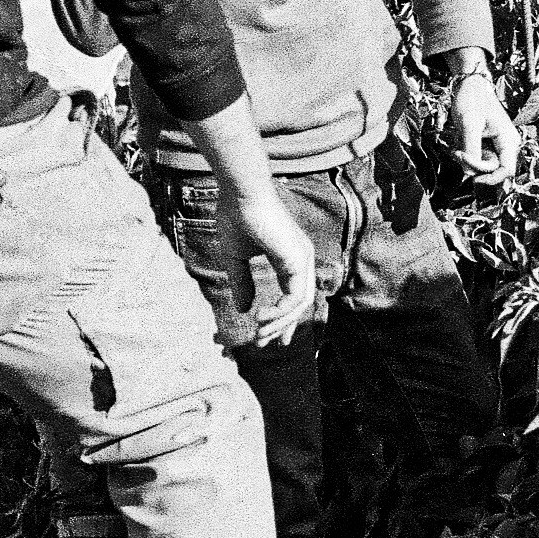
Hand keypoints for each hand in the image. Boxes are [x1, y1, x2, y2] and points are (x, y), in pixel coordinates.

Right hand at [217, 180, 316, 346]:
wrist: (240, 193)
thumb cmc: (236, 217)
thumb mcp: (236, 258)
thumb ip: (242, 283)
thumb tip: (244, 309)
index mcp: (290, 256)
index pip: (294, 295)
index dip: (282, 319)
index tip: (268, 337)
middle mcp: (301, 258)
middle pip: (300, 304)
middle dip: (282, 327)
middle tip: (262, 344)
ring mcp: (302, 259)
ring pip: (299, 305)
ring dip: (278, 324)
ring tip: (258, 334)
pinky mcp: (297, 260)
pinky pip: (294, 298)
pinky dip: (279, 313)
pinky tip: (260, 318)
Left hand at [445, 66, 521, 183]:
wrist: (469, 86)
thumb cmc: (472, 100)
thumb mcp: (469, 124)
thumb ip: (471, 149)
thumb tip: (469, 173)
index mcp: (508, 140)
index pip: (507, 171)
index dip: (490, 179)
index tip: (472, 177)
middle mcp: (506, 146)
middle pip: (492, 170)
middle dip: (473, 165)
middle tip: (457, 152)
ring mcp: (497, 146)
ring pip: (482, 166)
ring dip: (467, 159)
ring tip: (457, 144)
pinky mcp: (487, 145)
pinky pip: (477, 158)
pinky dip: (466, 154)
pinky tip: (459, 142)